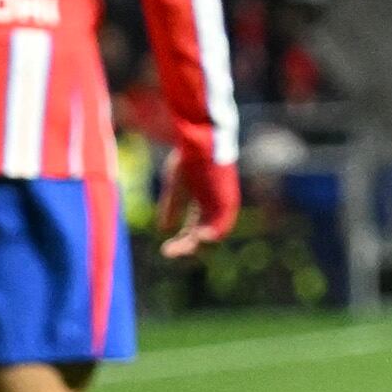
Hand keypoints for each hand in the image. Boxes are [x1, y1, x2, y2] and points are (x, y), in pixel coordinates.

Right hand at [157, 140, 241, 259]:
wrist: (199, 139)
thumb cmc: (188, 159)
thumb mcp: (176, 187)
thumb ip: (171, 207)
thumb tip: (164, 230)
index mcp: (204, 205)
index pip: (194, 231)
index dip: (181, 243)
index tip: (165, 250)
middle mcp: (215, 207)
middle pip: (203, 235)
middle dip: (186, 246)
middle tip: (168, 252)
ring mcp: (223, 204)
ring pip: (214, 234)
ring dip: (199, 244)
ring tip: (184, 248)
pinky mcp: (228, 200)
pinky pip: (223, 224)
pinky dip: (212, 234)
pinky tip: (199, 238)